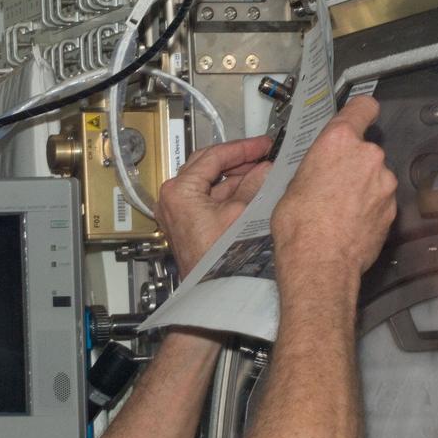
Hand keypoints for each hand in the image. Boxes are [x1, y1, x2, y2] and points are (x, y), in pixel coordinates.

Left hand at [157, 135, 272, 276]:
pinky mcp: (187, 224)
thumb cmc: (217, 261)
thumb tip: (265, 169)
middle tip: (261, 153)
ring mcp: (178, 212)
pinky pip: (208, 199)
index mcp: (179, 190)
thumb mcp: (242, 213)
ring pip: (209, 183)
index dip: (242, 148)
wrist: (212, 292)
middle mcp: (172, 199)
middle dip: (237, 159)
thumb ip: (254, 185)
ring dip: (235, 176)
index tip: (262, 145)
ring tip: (262, 172)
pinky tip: (250, 191)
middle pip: (207, 166)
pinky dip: (229, 193)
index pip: (213, 156)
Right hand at [271, 96, 396, 286]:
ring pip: (374, 177)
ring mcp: (384, 183)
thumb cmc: (299, 226)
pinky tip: (350, 223)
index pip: (363, 107)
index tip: (359, 115)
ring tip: (339, 209)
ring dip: (362, 187)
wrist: (320, 264)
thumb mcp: (292, 185)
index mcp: (339, 141)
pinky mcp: (393, 208)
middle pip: (365, 149)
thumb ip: (316, 167)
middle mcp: (368, 156)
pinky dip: (369, 208)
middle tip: (331, 183)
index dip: (360, 111)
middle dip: (352, 162)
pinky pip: (380, 200)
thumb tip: (319, 170)